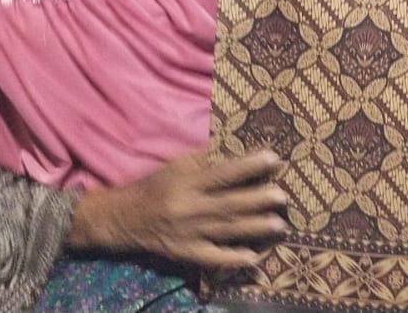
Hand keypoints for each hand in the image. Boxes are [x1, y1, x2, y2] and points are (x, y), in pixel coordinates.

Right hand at [69, 148, 287, 269]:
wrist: (124, 218)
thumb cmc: (155, 186)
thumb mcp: (176, 165)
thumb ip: (205, 159)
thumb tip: (238, 149)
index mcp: (186, 181)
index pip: (223, 173)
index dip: (249, 166)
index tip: (274, 159)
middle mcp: (189, 208)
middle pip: (229, 204)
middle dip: (258, 200)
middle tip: (283, 196)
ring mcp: (188, 233)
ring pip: (226, 230)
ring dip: (255, 228)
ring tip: (279, 225)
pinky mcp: (186, 253)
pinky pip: (213, 258)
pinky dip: (233, 258)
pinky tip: (255, 257)